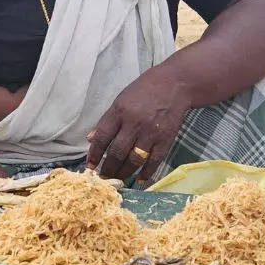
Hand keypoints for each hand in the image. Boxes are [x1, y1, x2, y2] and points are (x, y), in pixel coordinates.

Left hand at [85, 66, 191, 182]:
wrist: (175, 84)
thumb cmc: (144, 90)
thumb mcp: (121, 100)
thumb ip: (106, 120)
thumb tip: (90, 139)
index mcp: (120, 111)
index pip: (102, 137)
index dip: (94, 154)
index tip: (89, 166)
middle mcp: (134, 123)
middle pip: (117, 152)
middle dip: (108, 168)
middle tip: (103, 178)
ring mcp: (151, 133)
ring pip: (134, 160)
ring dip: (124, 173)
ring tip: (117, 180)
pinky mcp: (165, 139)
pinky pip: (154, 161)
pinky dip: (146, 173)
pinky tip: (139, 180)